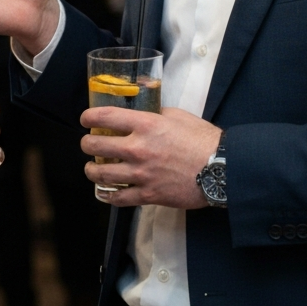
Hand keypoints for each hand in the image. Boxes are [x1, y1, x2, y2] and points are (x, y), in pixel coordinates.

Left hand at [80, 106, 221, 209]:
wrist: (221, 169)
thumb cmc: (203, 140)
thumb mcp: (178, 115)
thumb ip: (155, 111)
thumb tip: (142, 108)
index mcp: (146, 125)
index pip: (105, 117)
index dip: (89, 117)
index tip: (86, 119)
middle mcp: (138, 148)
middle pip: (95, 145)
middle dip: (87, 143)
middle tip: (88, 143)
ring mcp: (141, 174)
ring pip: (101, 174)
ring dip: (91, 170)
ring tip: (91, 168)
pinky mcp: (148, 195)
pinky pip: (119, 198)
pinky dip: (108, 195)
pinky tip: (105, 191)